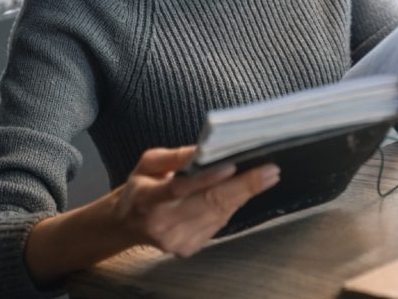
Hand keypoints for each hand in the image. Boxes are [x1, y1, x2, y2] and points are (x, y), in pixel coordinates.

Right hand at [114, 147, 279, 257]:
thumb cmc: (141, 186)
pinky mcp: (187, 249)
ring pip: (219, 215)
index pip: (180, 188)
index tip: (233, 166)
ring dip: (244, 195)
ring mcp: (175, 240)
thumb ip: (175, 156)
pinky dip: (232, 206)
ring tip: (265, 177)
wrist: (127, 224)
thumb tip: (205, 149)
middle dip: (244, 186)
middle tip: (270, 171)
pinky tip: (241, 192)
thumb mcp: (148, 163)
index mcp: (147, 198)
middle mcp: (162, 224)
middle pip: (209, 203)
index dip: (208, 178)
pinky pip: (218, 224)